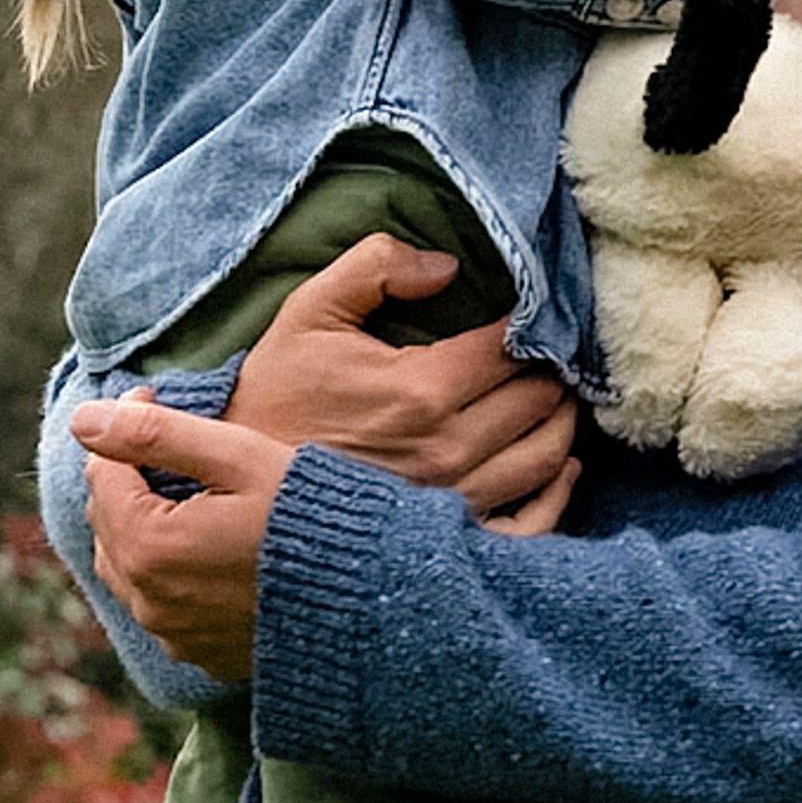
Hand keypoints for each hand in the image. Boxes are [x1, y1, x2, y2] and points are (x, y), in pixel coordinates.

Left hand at [76, 386, 296, 682]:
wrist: (371, 599)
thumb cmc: (312, 518)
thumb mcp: (239, 459)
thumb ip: (158, 434)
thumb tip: (83, 418)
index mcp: (147, 545)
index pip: (102, 471)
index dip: (125, 425)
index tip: (155, 395)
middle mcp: (147, 599)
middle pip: (106, 521)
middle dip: (126, 477)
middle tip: (171, 444)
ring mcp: (172, 633)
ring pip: (126, 564)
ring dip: (139, 524)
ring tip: (185, 492)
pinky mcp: (198, 653)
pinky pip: (159, 603)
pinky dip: (166, 569)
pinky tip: (206, 546)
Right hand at [228, 235, 582, 531]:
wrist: (240, 492)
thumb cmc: (274, 399)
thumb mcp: (308, 313)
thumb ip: (376, 266)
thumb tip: (446, 265)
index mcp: (422, 389)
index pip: (515, 346)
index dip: (532, 322)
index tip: (528, 313)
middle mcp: (451, 448)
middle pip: (543, 397)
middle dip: (550, 366)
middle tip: (544, 351)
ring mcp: (456, 500)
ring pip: (548, 452)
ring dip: (561, 417)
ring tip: (552, 394)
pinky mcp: (452, 537)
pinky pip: (533, 521)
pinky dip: (556, 489)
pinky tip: (558, 464)